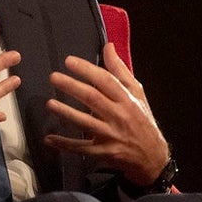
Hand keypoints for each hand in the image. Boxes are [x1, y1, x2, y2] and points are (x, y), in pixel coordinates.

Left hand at [44, 42, 168, 185]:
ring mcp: (110, 135)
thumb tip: (108, 46)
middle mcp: (119, 116)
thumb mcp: (137, 93)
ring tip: (49, 103)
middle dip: (72, 87)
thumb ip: (120, 70)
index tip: (69, 61)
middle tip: (53, 77)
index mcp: (126, 99)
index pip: (106, 80)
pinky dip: (65, 144)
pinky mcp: (103, 152)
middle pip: (92, 99)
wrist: (152, 156)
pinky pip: (81, 148)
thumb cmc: (141, 119)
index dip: (87, 70)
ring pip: (85, 123)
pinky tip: (49, 138)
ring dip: (66, 113)